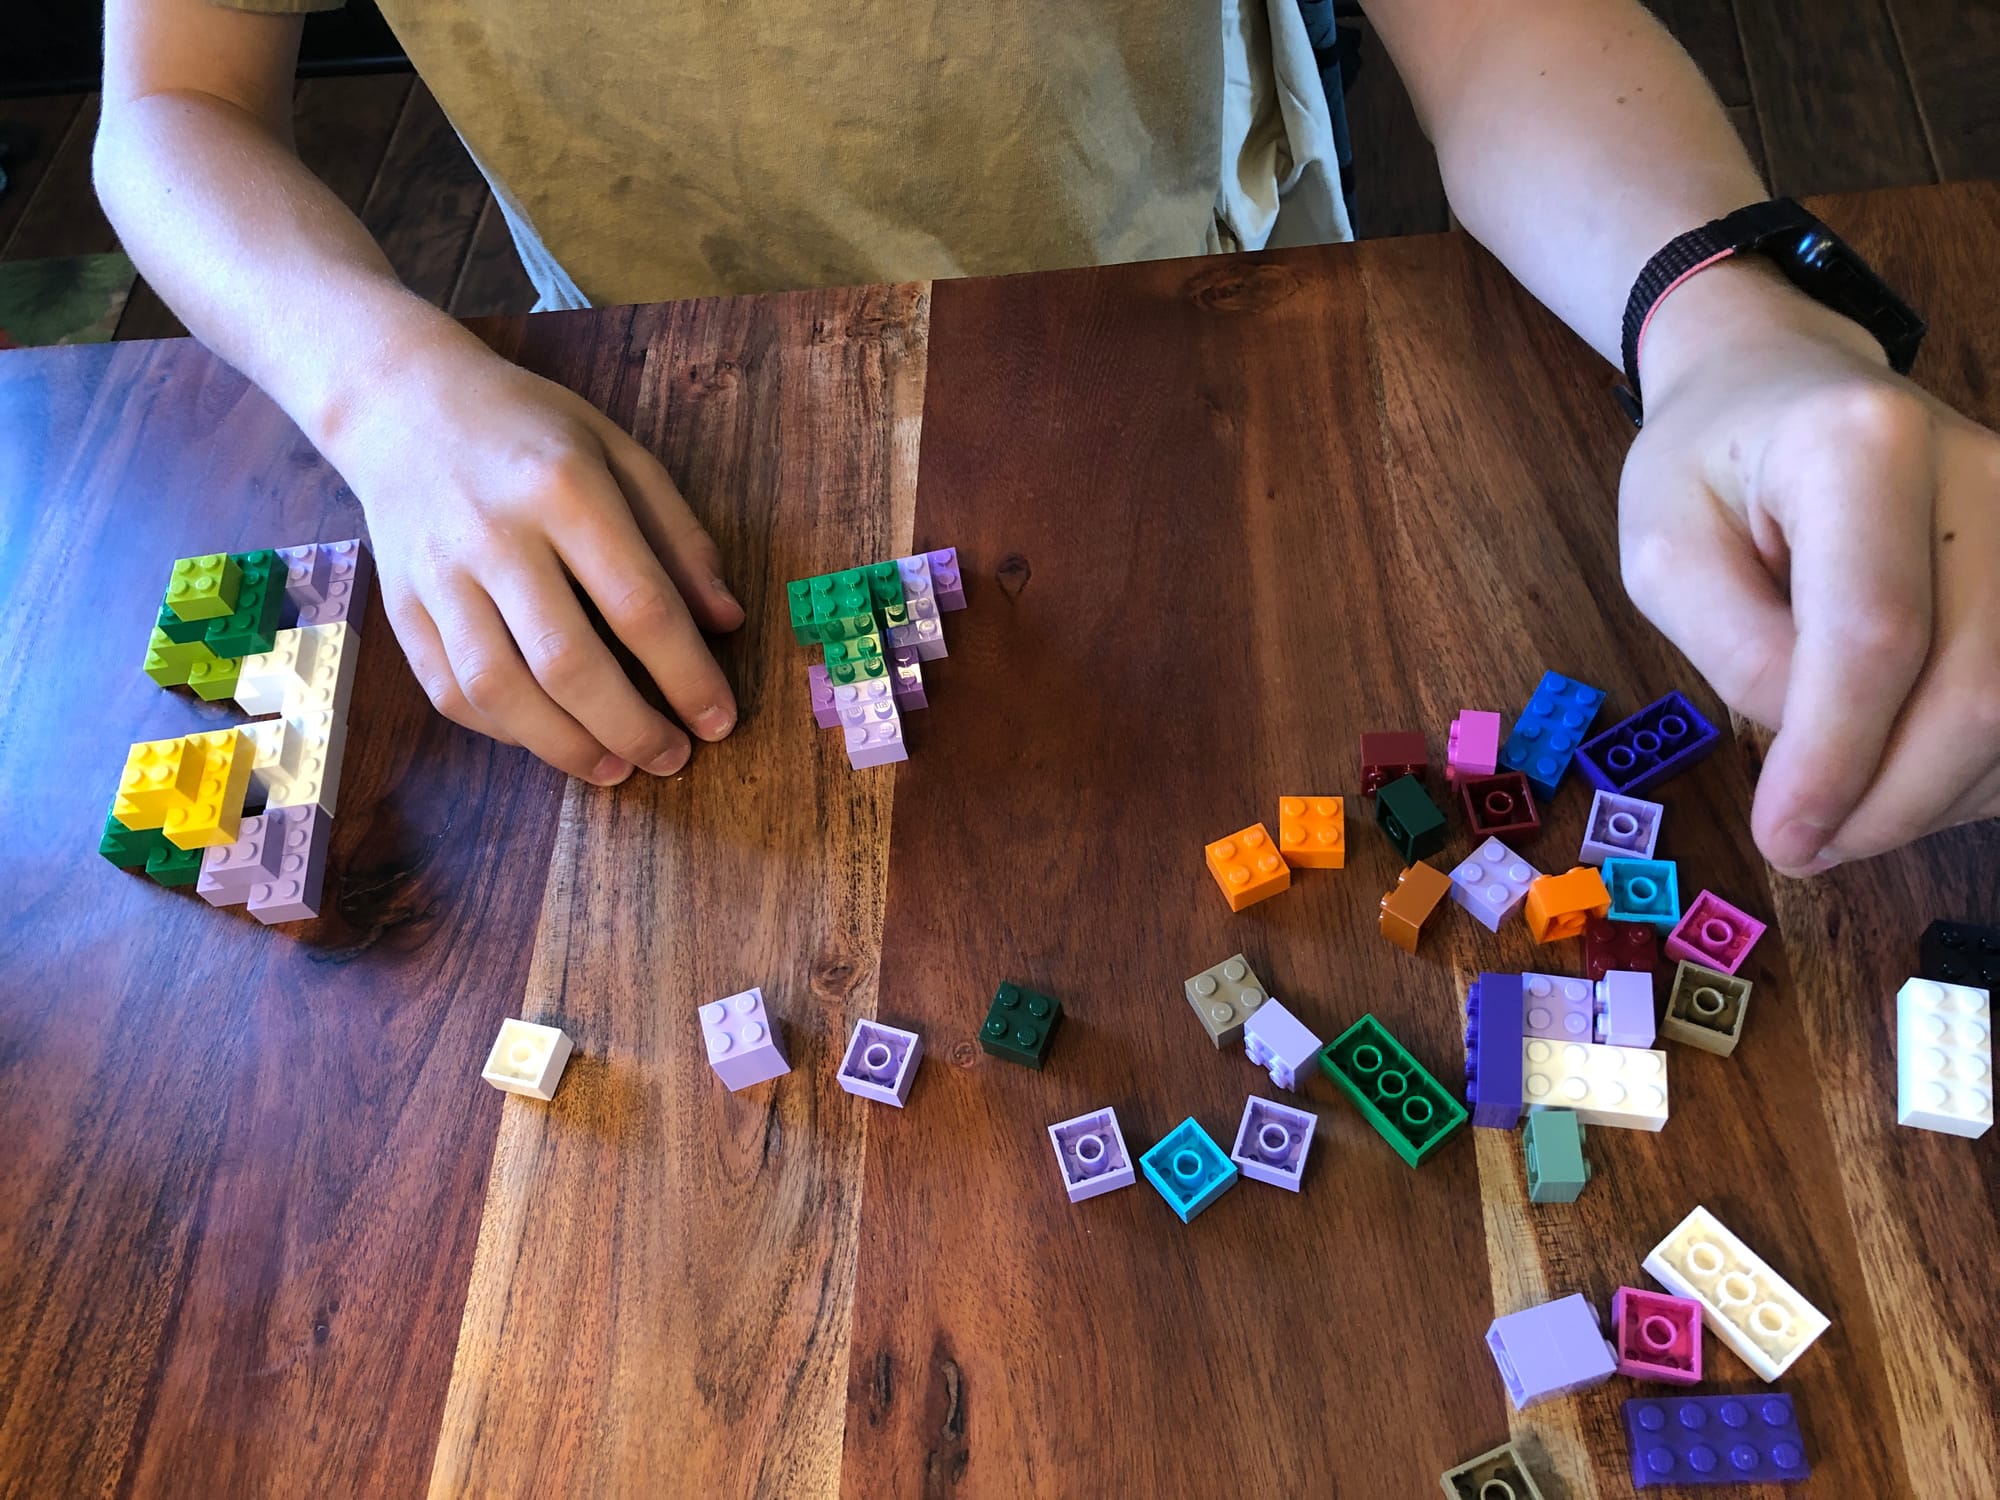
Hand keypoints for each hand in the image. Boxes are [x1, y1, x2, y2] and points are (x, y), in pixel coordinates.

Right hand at [321, 325, 744, 783]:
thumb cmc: (532, 430)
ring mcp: (437, 575)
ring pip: (500, 690)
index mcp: (564, 488)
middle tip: (673, 758)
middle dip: (631, 727)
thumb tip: (727, 621)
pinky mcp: (399, 606)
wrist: (404, 405)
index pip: (639, 604)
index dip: (687, 675)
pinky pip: (450, 690)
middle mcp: (495, 535)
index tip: (719, 720)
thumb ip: (679, 536)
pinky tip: (551, 738)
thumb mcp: (622, 453)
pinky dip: (505, 731)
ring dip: (566, 746)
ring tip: (617, 768)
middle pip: (568, 661)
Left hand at [1618, 263, 1998, 875]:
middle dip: (1890, 801)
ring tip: (1841, 807)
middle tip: (1806, 847)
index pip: (1875, 632)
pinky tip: (1900, 775)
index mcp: (1861, 447)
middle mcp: (1979, 472)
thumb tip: (1818, 753)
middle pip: (1975, 686)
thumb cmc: (1707, 474)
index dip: (1838, 758)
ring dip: (1933, 796)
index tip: (1787, 840)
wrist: (1781, 391)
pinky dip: (1972, 769)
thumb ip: (1737, 652)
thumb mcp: (1664, 557)